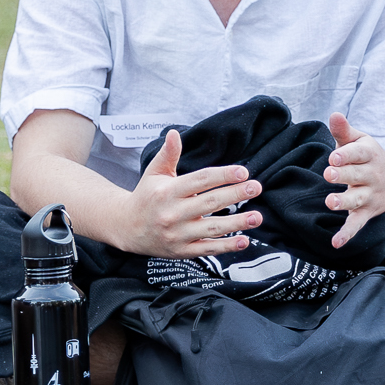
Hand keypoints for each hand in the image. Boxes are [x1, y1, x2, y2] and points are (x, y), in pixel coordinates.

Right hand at [124, 129, 262, 257]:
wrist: (126, 228)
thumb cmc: (146, 196)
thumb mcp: (154, 173)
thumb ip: (168, 154)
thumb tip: (174, 133)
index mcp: (167, 191)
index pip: (200, 180)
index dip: (222, 175)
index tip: (243, 172)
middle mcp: (172, 213)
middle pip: (209, 202)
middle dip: (235, 195)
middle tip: (256, 187)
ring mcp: (177, 234)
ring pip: (212, 228)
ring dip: (237, 223)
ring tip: (257, 216)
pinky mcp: (181, 251)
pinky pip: (207, 249)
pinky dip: (226, 247)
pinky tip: (244, 240)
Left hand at [324, 114, 384, 247]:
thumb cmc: (371, 158)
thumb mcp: (362, 141)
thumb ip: (344, 131)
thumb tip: (333, 114)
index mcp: (370, 154)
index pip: (359, 152)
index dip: (347, 154)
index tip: (334, 156)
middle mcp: (372, 175)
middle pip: (357, 174)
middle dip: (344, 175)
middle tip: (329, 174)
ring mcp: (371, 195)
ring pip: (357, 199)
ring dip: (344, 201)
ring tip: (330, 202)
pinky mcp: (368, 212)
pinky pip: (358, 224)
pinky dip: (348, 234)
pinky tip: (336, 242)